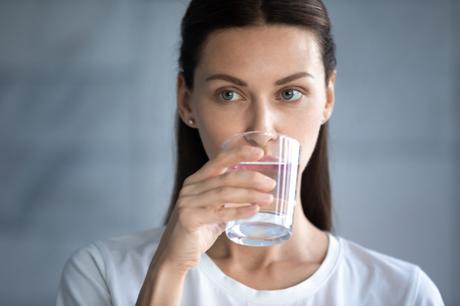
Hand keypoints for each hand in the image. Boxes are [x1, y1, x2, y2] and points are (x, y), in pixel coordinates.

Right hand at [154, 145, 276, 271]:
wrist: (175, 255)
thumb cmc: (197, 231)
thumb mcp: (214, 210)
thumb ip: (229, 201)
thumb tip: (258, 194)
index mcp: (196, 181)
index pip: (219, 160)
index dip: (240, 153)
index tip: (260, 152)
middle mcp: (191, 188)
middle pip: (226, 177)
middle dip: (251, 178)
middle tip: (271, 184)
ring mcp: (188, 202)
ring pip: (225, 193)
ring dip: (250, 195)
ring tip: (269, 198)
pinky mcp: (189, 218)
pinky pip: (219, 213)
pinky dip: (239, 211)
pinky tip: (254, 210)